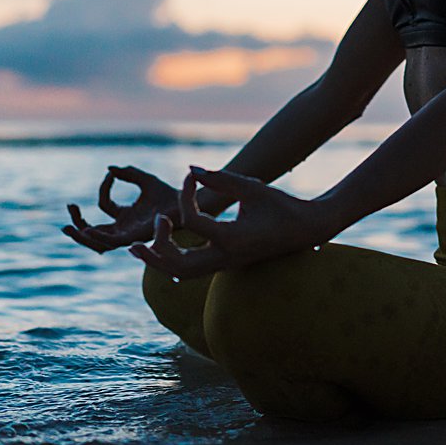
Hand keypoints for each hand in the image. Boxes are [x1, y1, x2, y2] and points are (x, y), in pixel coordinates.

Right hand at [63, 164, 222, 253]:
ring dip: (81, 237)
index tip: (111, 174)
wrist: (185, 203)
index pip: (104, 205)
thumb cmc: (169, 194)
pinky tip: (88, 229)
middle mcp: (124, 228)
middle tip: (67, 213)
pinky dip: (97, 237)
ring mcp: (128, 235)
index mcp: (125, 216)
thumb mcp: (145, 180)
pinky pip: (111, 243)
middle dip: (77, 227)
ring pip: (97, 243)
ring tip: (68, 227)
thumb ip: (129, 174)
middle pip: (93, 232)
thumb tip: (110, 169)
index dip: (103, 189)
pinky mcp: (134, 239)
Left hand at [127, 167, 337, 279]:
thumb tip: (191, 170)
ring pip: (182, 274)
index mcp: (233, 238)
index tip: (189, 177)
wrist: (306, 230)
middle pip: (178, 265)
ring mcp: (225, 264)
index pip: (193, 220)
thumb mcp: (252, 187)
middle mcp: (226, 257)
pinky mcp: (226, 264)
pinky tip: (161, 247)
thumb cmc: (282, 206)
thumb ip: (221, 179)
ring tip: (139, 248)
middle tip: (155, 222)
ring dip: (158, 261)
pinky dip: (172, 262)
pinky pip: (192, 270)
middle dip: (157, 247)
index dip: (184, 194)